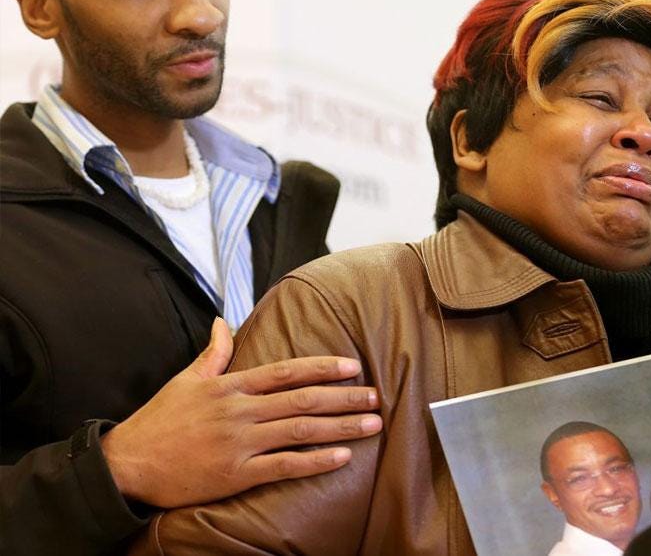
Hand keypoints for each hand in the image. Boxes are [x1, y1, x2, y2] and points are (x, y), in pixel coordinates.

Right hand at [101, 318, 381, 507]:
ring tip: (371, 423)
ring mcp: (241, 443)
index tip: (352, 366)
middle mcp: (241, 411)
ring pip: (301, 431)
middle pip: (303, 400)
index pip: (287, 372)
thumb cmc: (160, 420)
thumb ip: (214, 352)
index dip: (323, 367)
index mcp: (232, 385)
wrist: (129, 465)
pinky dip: (316, 462)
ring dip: (341, 426)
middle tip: (376, 395)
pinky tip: (342, 457)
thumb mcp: (186, 379)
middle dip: (344, 397)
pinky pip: (284, 466)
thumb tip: (225, 320)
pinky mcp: (237, 474)